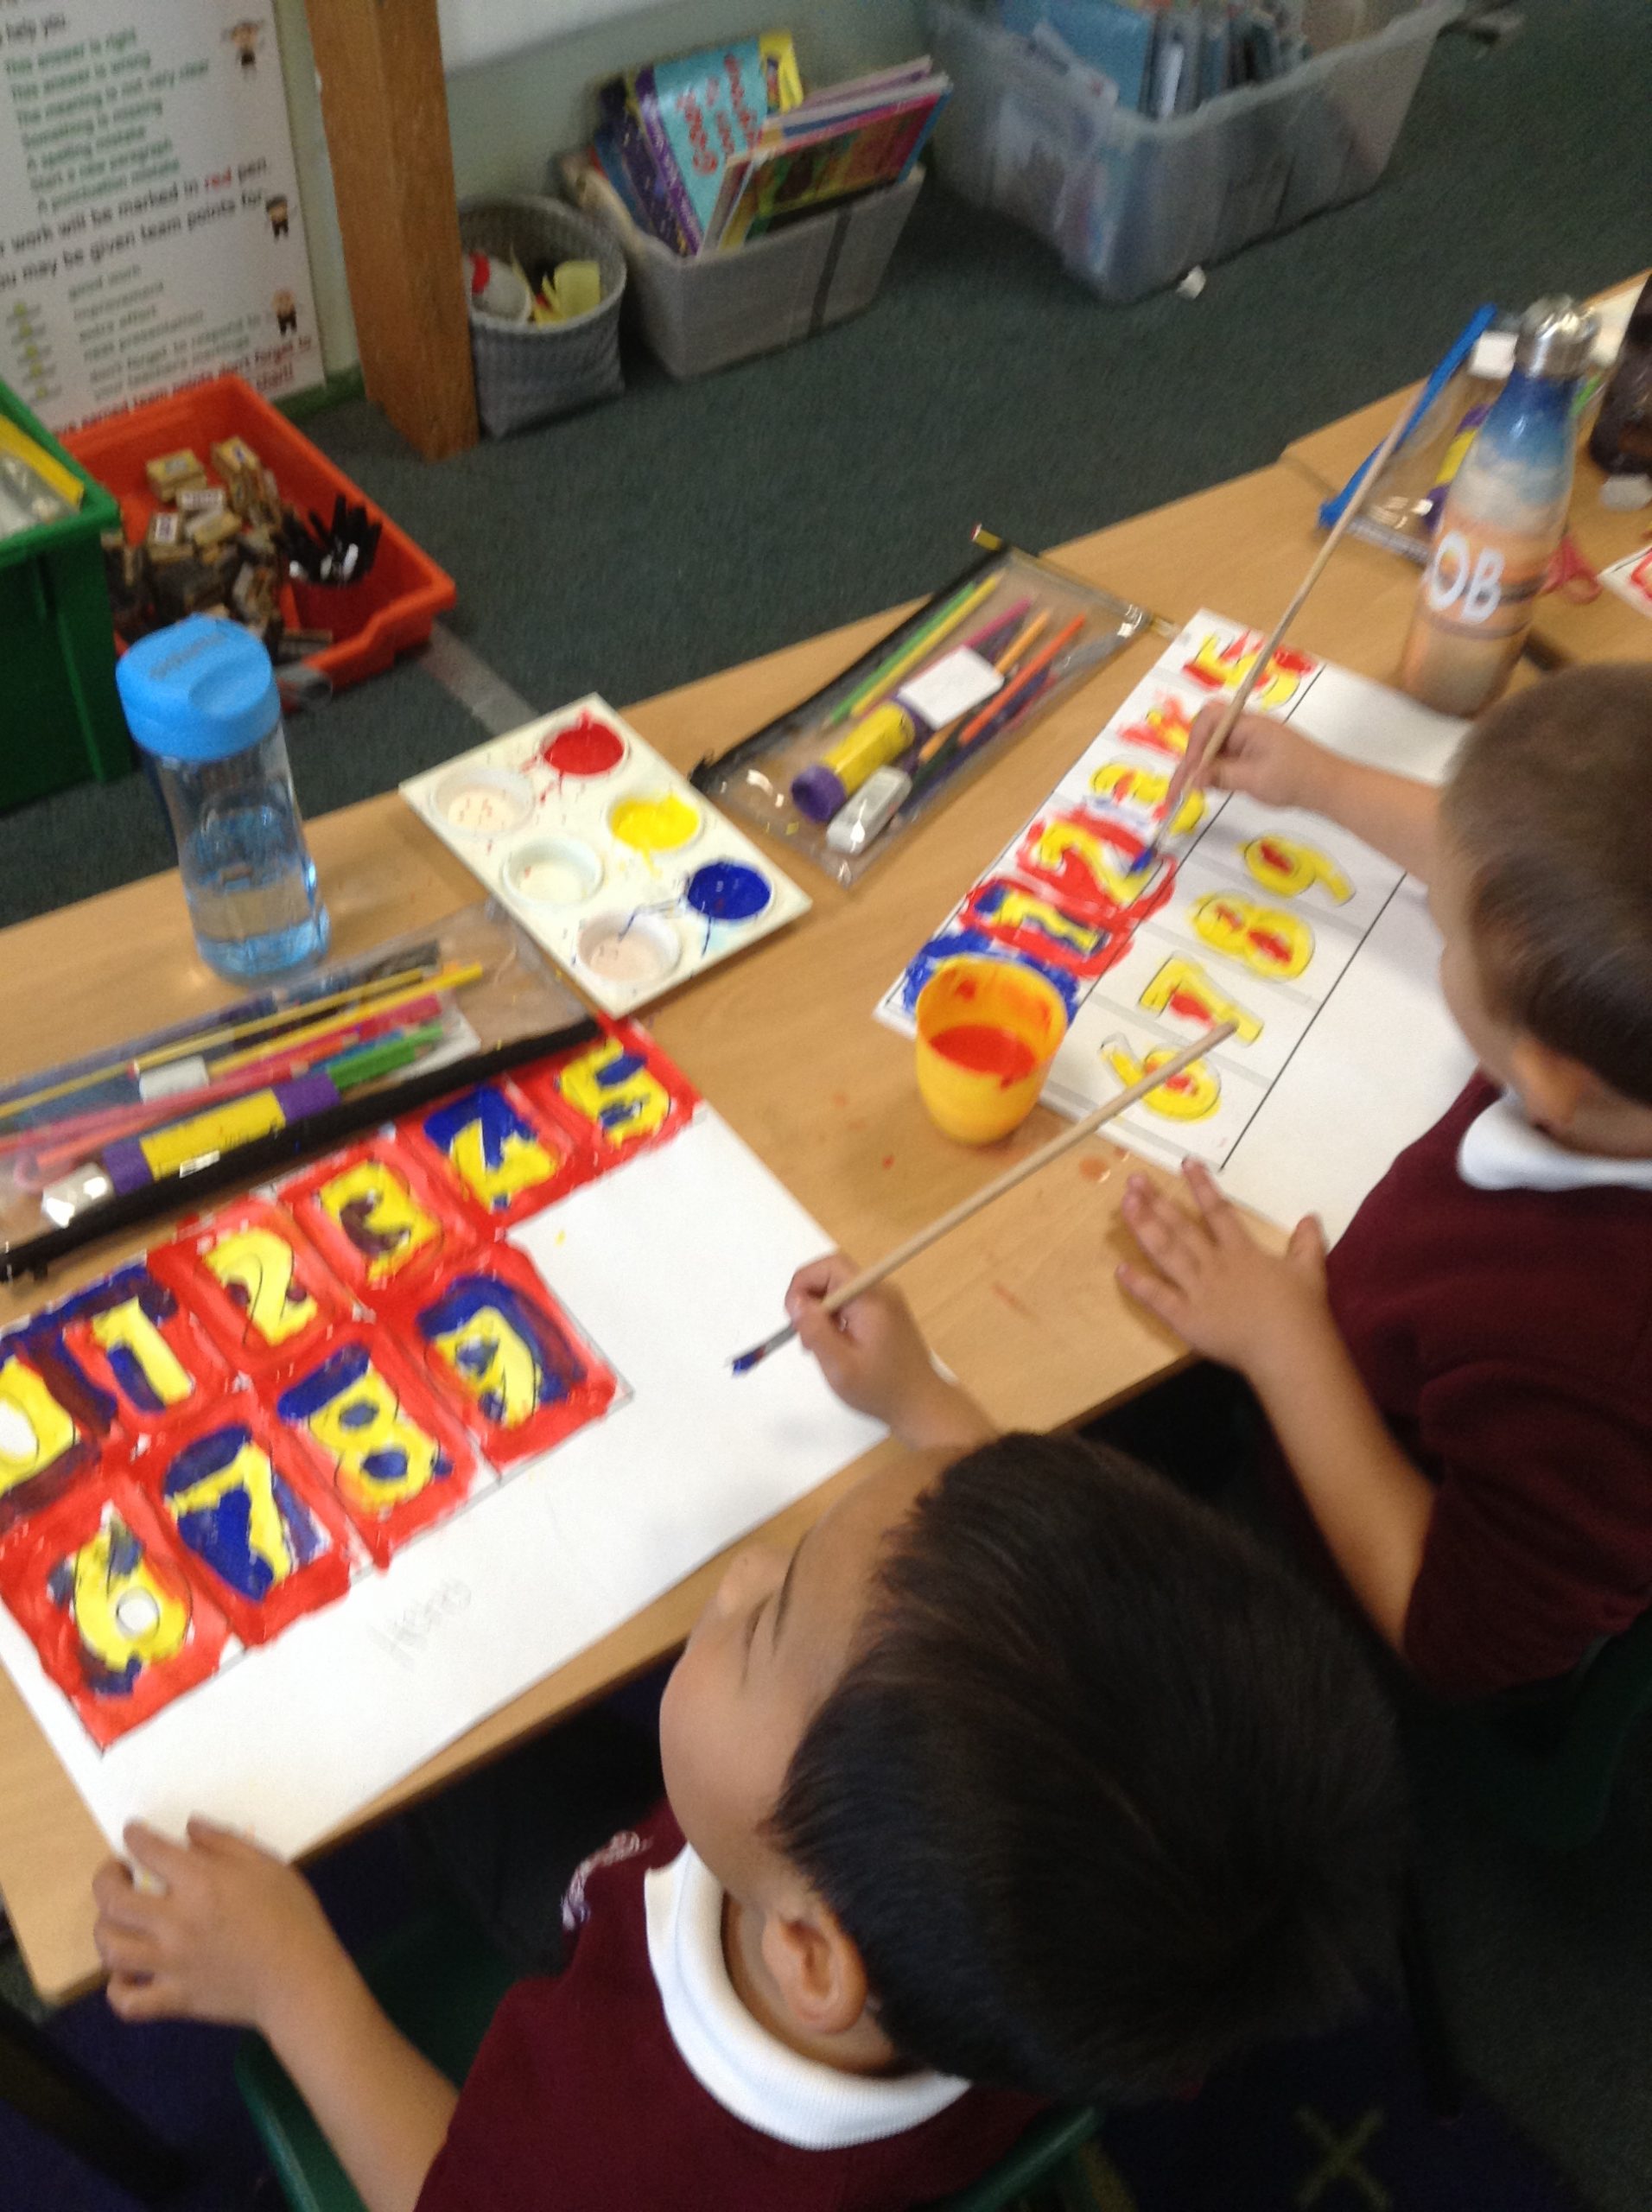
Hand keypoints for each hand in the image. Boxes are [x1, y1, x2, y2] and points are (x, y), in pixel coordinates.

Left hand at [93, 1819, 349, 2035]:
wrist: (301, 1979)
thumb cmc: (292, 1916)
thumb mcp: (268, 1864)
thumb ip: (225, 1842)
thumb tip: (188, 1827)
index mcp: (202, 1883)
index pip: (149, 1851)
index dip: (134, 1836)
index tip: (133, 1833)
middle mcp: (177, 1922)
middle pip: (113, 1900)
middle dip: (105, 1879)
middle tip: (117, 1873)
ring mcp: (171, 1965)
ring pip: (111, 1948)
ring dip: (106, 1928)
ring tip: (119, 1919)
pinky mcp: (174, 1999)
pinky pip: (127, 2001)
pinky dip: (118, 1987)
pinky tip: (129, 1972)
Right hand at [785, 1256, 991, 1448]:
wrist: (921, 1404)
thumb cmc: (881, 1389)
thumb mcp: (840, 1366)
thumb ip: (815, 1331)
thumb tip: (795, 1302)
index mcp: (872, 1299)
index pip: (830, 1265)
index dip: (803, 1283)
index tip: (793, 1316)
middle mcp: (881, 1291)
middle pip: (834, 1274)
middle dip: (810, 1299)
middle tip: (804, 1335)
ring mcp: (886, 1301)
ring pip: (840, 1288)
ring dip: (821, 1311)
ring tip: (818, 1346)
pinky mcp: (886, 1312)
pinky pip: (851, 1302)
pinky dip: (835, 1318)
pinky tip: (835, 1346)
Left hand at [1117, 1164, 1332, 1376]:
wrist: (1288, 1350)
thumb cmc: (1301, 1313)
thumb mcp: (1310, 1271)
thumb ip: (1307, 1243)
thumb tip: (1311, 1217)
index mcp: (1241, 1252)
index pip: (1217, 1211)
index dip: (1201, 1185)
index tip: (1185, 1163)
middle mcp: (1214, 1265)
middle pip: (1180, 1227)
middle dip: (1157, 1201)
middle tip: (1134, 1180)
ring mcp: (1197, 1291)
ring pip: (1165, 1253)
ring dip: (1144, 1227)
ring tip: (1126, 1205)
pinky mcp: (1186, 1319)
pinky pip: (1158, 1298)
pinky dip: (1138, 1284)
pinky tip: (1120, 1269)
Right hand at [1169, 703, 1334, 814]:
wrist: (1328, 786)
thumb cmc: (1297, 779)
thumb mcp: (1255, 780)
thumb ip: (1221, 776)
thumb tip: (1191, 779)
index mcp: (1249, 725)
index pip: (1209, 719)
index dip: (1194, 744)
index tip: (1191, 773)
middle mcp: (1247, 728)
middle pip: (1206, 733)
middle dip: (1191, 758)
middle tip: (1179, 789)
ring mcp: (1250, 741)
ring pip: (1213, 748)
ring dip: (1200, 768)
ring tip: (1187, 793)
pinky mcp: (1253, 755)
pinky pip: (1225, 758)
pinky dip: (1213, 772)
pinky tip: (1208, 789)